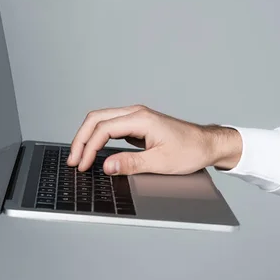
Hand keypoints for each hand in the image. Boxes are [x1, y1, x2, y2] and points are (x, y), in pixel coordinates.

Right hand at [66, 105, 241, 174]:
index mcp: (140, 119)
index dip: (88, 147)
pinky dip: (98, 137)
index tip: (82, 165)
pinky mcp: (137, 124)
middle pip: (96, 118)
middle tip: (73, 161)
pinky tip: (94, 150)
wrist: (207, 145)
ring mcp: (136, 117)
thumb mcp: (160, 162)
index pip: (103, 128)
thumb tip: (106, 166)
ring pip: (101, 120)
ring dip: (87, 137)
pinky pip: (110, 125)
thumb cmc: (190, 151)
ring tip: (79, 156)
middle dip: (81, 139)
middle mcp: (136, 113)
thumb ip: (131, 163)